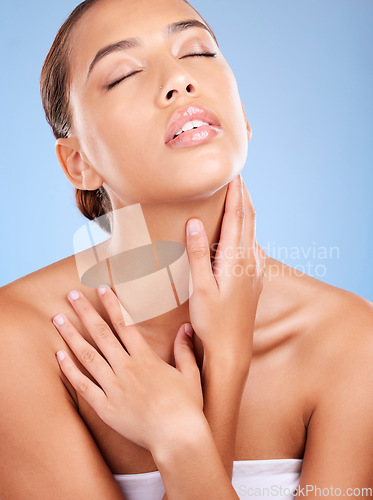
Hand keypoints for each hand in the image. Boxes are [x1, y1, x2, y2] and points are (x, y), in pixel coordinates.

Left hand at [52, 286, 203, 453]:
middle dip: (85, 312)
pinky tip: (59, 356)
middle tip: (71, 295)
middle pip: (101, 334)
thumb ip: (184, 348)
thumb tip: (186, 327)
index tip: (101, 289)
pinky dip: (70, 370)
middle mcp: (126, 368)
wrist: (177, 437)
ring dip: (71, 336)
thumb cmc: (186, 406)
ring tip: (58, 319)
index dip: (112, 304)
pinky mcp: (106, 407)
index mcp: (145, 358)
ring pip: (88, 355)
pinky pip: (84, 386)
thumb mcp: (190, 373)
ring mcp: (114, 387)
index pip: (124, 324)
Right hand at [185, 174, 265, 369]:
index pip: (237, 217)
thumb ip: (197, 254)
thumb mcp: (200, 289)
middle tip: (237, 176)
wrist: (232, 349)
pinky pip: (253, 245)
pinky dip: (247, 230)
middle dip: (244, 196)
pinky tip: (241, 232)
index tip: (233, 173)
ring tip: (238, 197)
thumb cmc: (213, 321)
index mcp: (236, 259)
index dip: (235, 193)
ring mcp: (255, 269)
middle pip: (249, 219)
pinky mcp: (254, 278)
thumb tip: (196, 221)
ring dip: (246, 211)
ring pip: (253, 231)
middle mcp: (250, 260)